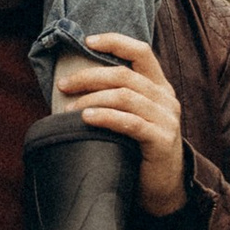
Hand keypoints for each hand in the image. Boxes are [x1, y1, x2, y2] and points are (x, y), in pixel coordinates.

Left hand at [59, 33, 186, 214]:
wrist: (163, 188)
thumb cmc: (140, 149)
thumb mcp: (135, 116)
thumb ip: (119, 97)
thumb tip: (76, 82)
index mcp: (160, 87)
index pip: (141, 52)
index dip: (115, 42)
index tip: (87, 41)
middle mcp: (166, 99)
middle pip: (124, 75)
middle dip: (89, 76)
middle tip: (63, 84)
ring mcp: (166, 119)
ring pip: (125, 97)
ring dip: (92, 99)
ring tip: (68, 108)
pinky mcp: (161, 140)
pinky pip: (130, 123)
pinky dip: (105, 117)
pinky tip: (86, 119)